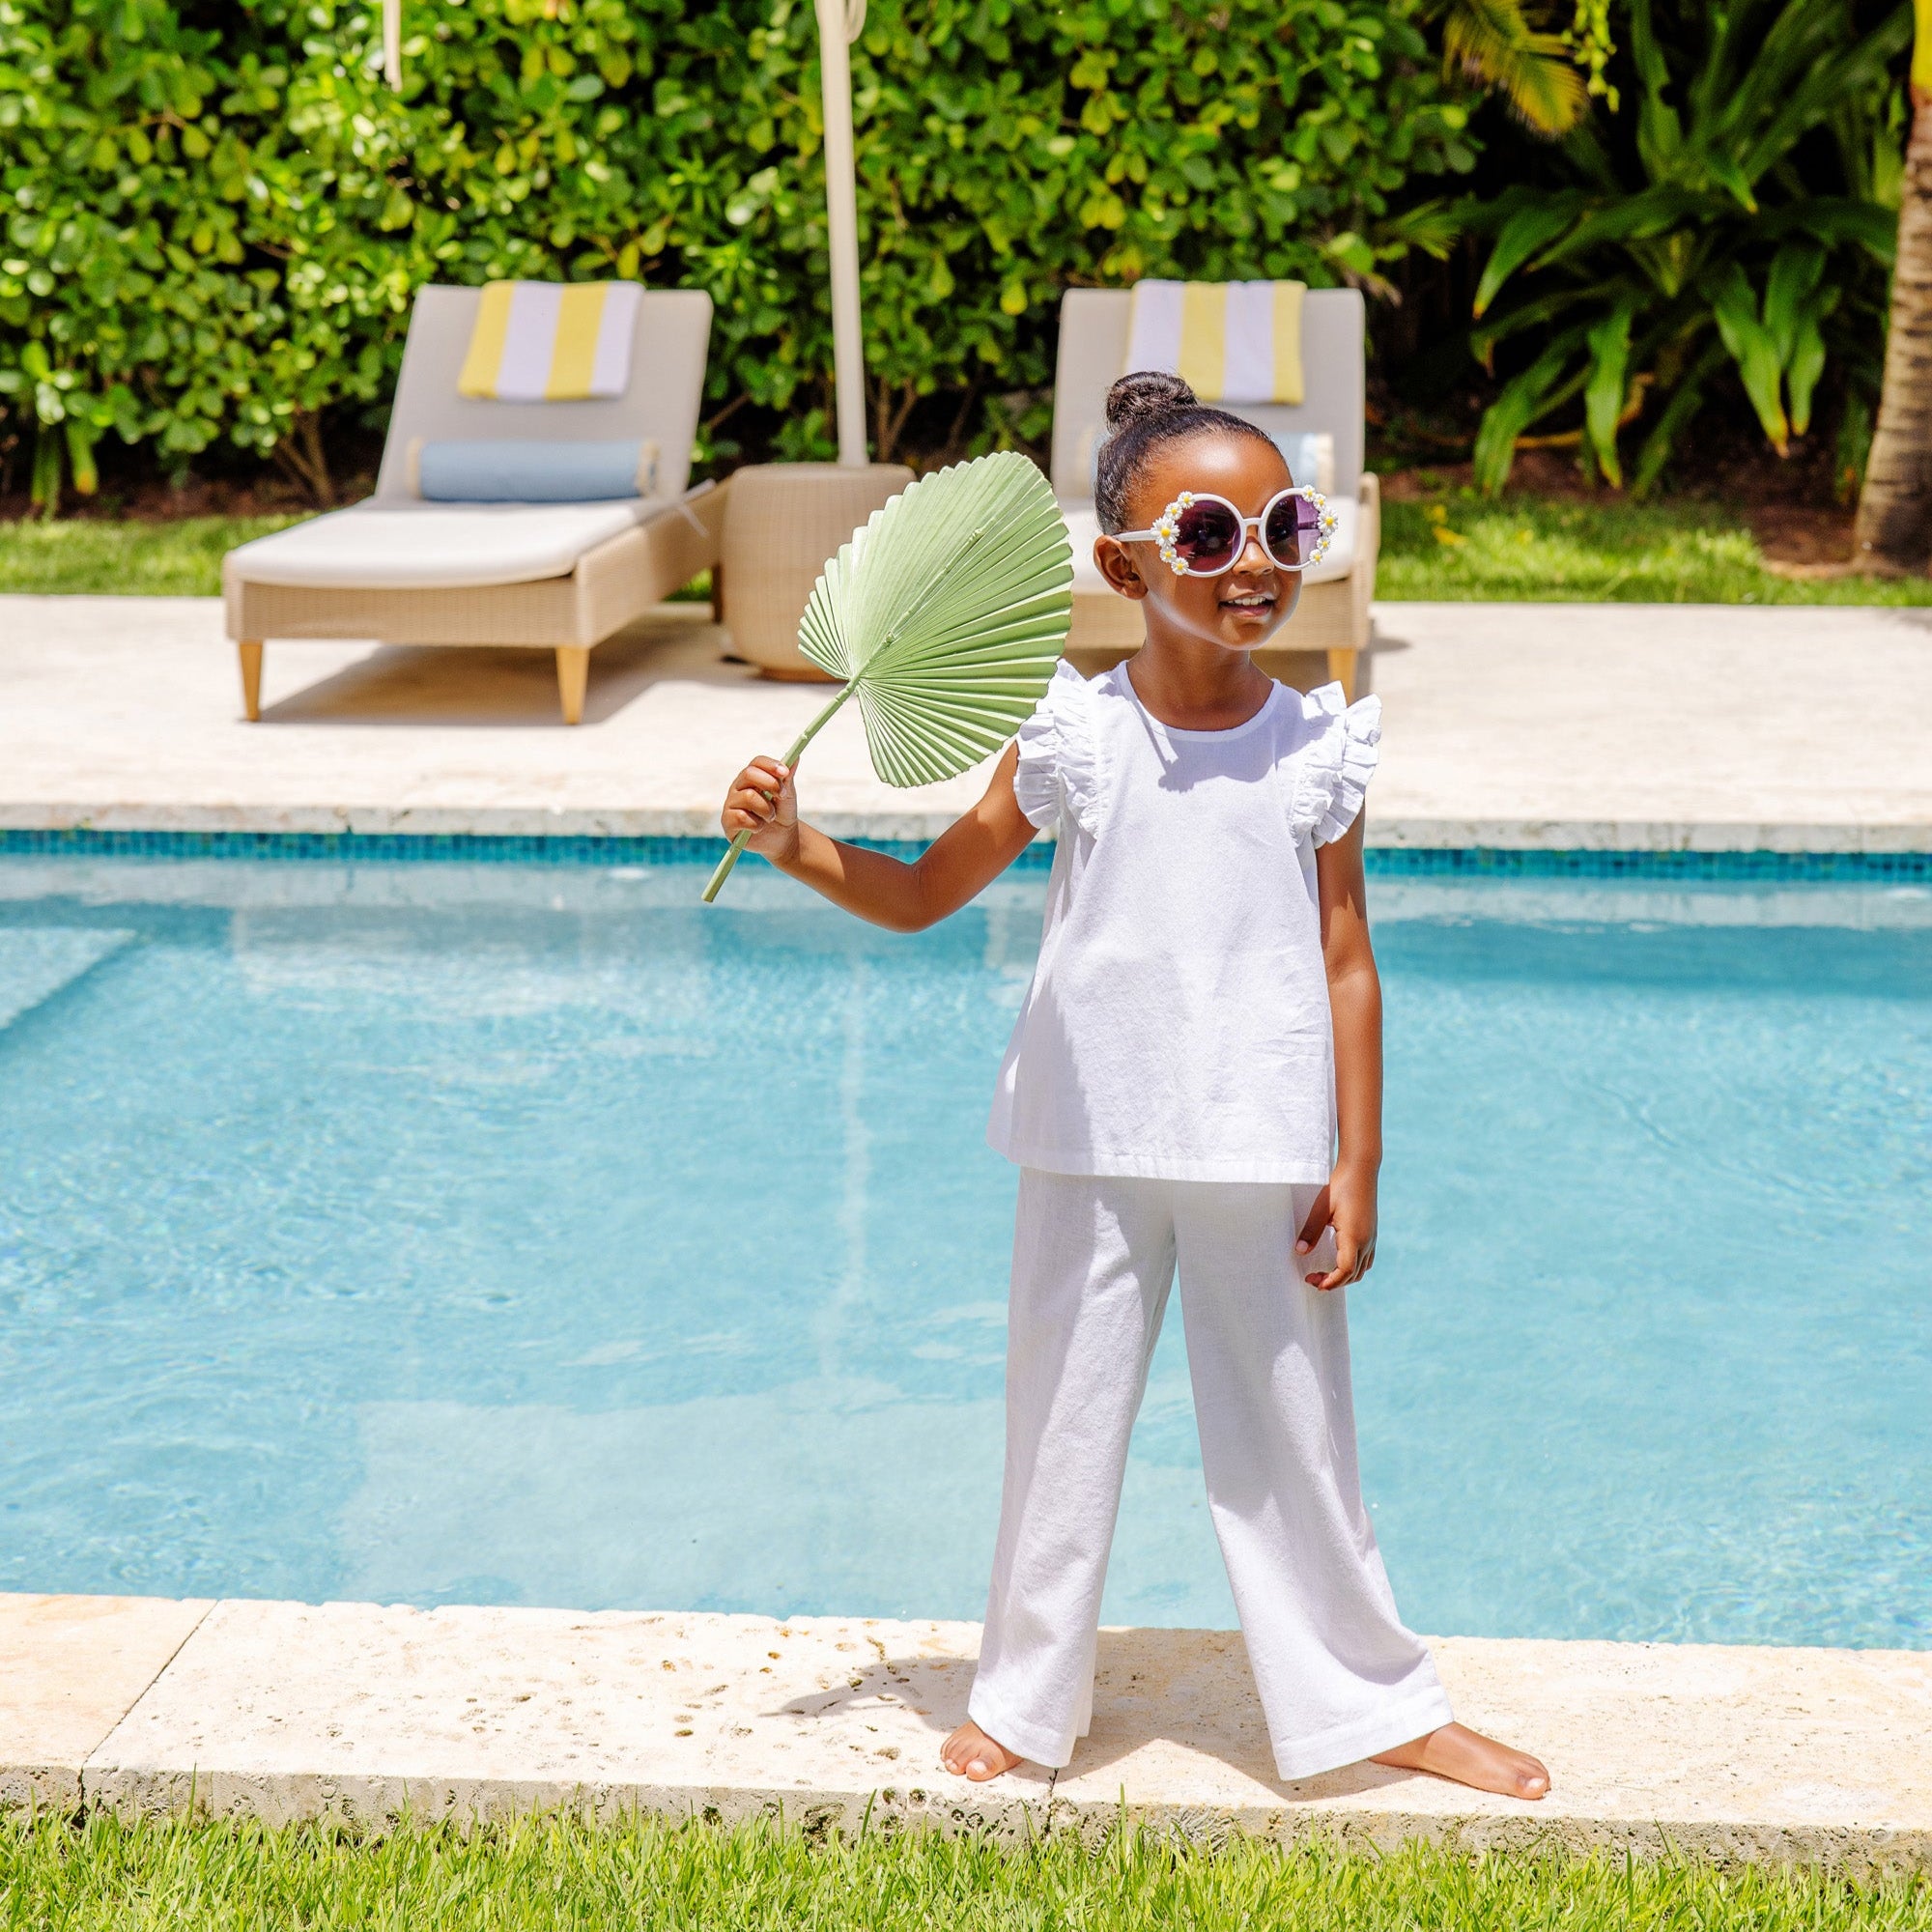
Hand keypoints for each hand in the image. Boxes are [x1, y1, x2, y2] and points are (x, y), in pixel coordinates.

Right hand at [721, 756, 799, 864]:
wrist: (782, 838)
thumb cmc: (782, 813)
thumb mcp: (787, 794)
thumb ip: (787, 777)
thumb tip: (795, 757)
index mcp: (751, 777)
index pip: (756, 763)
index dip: (770, 765)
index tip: (785, 772)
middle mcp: (738, 788)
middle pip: (749, 774)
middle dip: (770, 784)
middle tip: (782, 795)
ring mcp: (731, 804)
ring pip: (748, 797)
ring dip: (767, 809)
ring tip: (771, 817)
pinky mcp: (728, 822)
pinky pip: (742, 817)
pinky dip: (757, 824)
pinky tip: (759, 828)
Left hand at [1294, 1162, 1377, 1290]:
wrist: (1361, 1169)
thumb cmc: (1340, 1186)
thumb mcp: (1321, 1208)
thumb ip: (1311, 1231)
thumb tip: (1300, 1251)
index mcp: (1354, 1236)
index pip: (1345, 1270)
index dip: (1330, 1282)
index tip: (1313, 1282)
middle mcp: (1366, 1241)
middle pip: (1353, 1274)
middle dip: (1333, 1282)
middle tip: (1312, 1279)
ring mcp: (1371, 1237)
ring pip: (1362, 1269)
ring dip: (1344, 1277)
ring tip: (1325, 1274)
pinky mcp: (1372, 1232)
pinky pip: (1366, 1259)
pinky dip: (1354, 1268)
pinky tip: (1340, 1262)